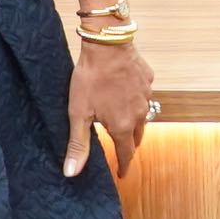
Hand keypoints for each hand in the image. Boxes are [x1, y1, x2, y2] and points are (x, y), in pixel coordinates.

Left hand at [67, 36, 151, 176]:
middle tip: (122, 149)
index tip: (122, 174)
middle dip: (130, 145)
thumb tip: (72, 173)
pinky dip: (136, 99)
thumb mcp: (79, 114)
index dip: (124, 165)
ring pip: (143, 115)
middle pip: (137, 136)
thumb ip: (78, 144)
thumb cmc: (91, 79)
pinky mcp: (148, 79)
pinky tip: (126, 93)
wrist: (107, 44)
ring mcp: (146, 95)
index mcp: (123, 126)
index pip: (127, 153)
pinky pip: (144, 95)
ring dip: (135, 122)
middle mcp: (139, 113)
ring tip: (124, 122)